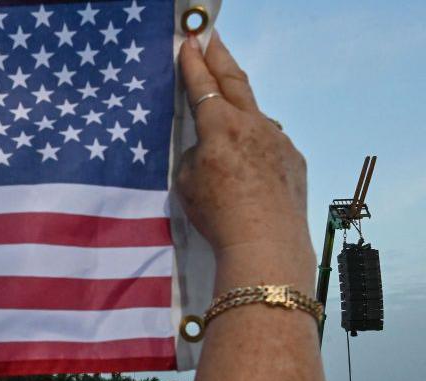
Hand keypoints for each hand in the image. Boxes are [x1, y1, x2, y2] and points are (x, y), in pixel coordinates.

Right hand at [176, 33, 311, 275]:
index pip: (201, 85)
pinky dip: (255, 141)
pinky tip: (249, 158)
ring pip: (254, 113)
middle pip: (234, 81)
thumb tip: (208, 149)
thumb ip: (194, 155)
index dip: (192, 63)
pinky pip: (269, 142)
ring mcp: (278, 140)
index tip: (188, 40)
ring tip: (227, 101)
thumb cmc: (217, 214)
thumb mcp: (186, 182)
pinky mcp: (294, 160)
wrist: (267, 242)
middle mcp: (252, 124)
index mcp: (219, 126)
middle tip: (210, 37)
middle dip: (219, 56)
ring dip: (238, 102)